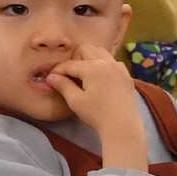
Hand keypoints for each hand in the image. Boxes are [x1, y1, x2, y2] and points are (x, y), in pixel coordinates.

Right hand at [46, 45, 148, 171]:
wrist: (123, 126)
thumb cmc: (97, 115)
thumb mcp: (76, 101)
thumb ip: (63, 85)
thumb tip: (51, 76)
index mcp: (93, 68)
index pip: (70, 64)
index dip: (57, 70)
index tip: (50, 78)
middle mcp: (107, 62)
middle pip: (85, 49)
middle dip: (74, 59)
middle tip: (70, 75)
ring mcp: (119, 67)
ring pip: (100, 52)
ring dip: (89, 59)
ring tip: (85, 75)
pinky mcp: (126, 74)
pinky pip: (112, 61)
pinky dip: (103, 64)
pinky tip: (100, 79)